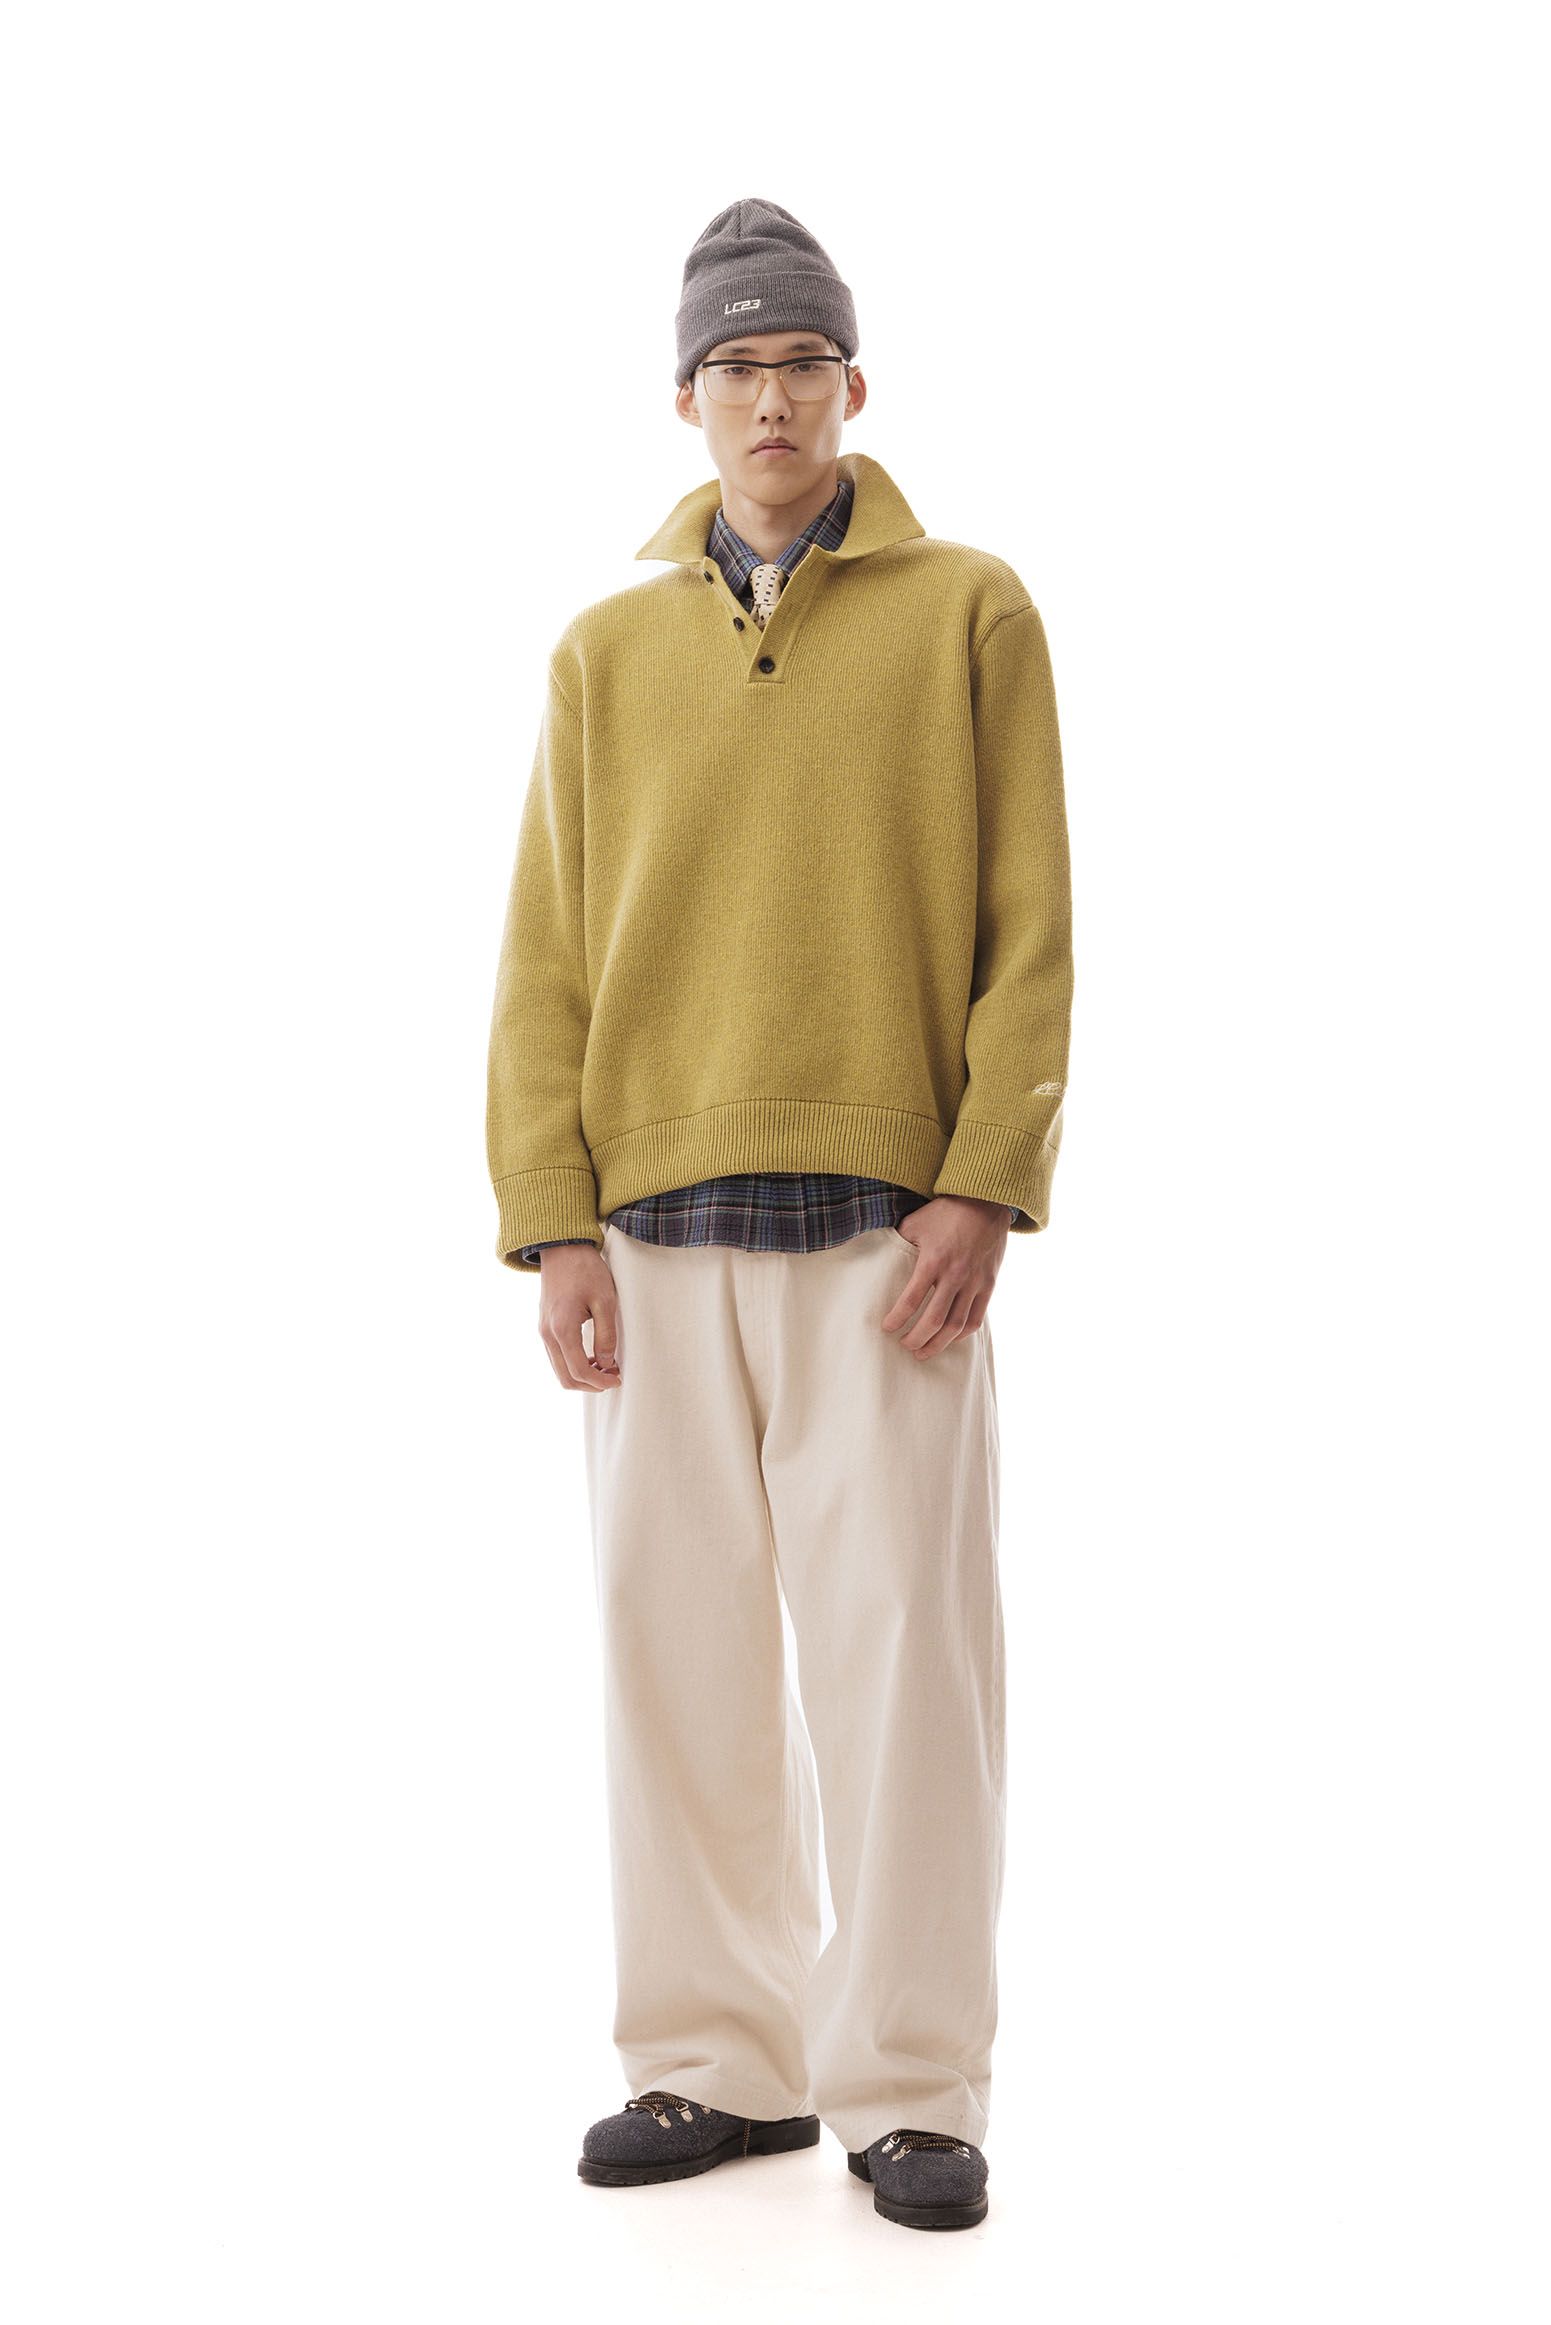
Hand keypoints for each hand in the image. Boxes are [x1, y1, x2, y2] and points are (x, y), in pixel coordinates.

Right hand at [537, 1243, 622, 1390]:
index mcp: (562, 1329)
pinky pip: (557, 1357)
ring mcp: (543, 1331)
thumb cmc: (585, 1270)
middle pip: (565, 1378)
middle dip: (590, 1385)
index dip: (600, 1382)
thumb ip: (606, 1335)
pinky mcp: (545, 1326)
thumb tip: (606, 1363)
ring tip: (606, 1367)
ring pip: (559, 1370)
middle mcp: (547, 1334)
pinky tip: (592, 1356)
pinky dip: (573, 1364)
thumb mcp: (605, 1300)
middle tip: (613, 1377)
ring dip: (582, 1375)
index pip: (579, 1370)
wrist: (562, 1249)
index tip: (617, 1379)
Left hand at [882, 1196, 1009, 1359]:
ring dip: (939, 1343)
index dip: (897, 1318)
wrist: (986, 1203)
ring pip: (956, 1325)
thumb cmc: (946, 1212)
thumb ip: (900, 1243)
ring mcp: (974, 1282)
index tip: (887, 1328)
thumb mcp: (916, 1222)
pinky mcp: (989, 1285)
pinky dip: (961, 1333)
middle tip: (905, 1346)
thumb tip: (881, 1258)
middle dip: (917, 1339)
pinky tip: (949, 1338)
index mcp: (933, 1260)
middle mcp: (954, 1275)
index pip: (911, 1299)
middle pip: (934, 1320)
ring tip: (924, 1352)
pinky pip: (976, 1318)